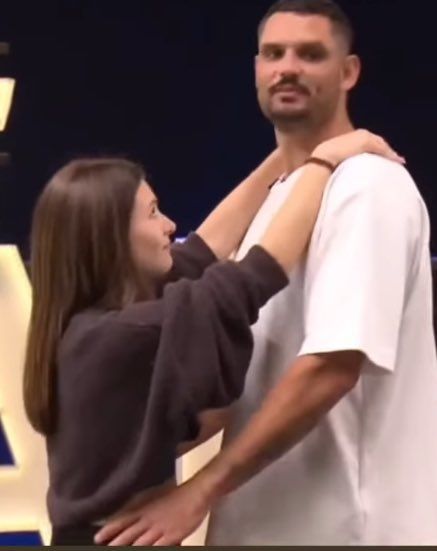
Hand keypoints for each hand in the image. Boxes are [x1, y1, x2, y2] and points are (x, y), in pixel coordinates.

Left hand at [94, 480, 209, 545]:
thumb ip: (145, 508)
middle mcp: (149, 519)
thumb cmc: (178, 494)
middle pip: (128, 534)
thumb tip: (135, 514)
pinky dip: (149, 550)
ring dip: (128, 548)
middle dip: (115, 543)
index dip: (109, 529)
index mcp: (145, 508)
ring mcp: (160, 529)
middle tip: (104, 548)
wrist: (196, 493)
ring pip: (139, 543)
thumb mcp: (157, 496)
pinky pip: (157, 547)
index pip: (123, 520)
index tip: (97, 537)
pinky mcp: (171, 537)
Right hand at [312, 129, 404, 166]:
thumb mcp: (336, 158)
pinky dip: (390, 155)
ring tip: (398, 160)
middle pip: (378, 142)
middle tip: (395, 158)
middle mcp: (360, 133)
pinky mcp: (367, 143)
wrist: (324, 158)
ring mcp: (365, 137)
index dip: (378, 148)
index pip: (370, 141)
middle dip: (386, 150)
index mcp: (353, 136)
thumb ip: (344, 158)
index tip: (382, 156)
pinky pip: (382, 149)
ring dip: (390, 153)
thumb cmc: (325, 161)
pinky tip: (397, 160)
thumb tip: (345, 167)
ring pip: (382, 145)